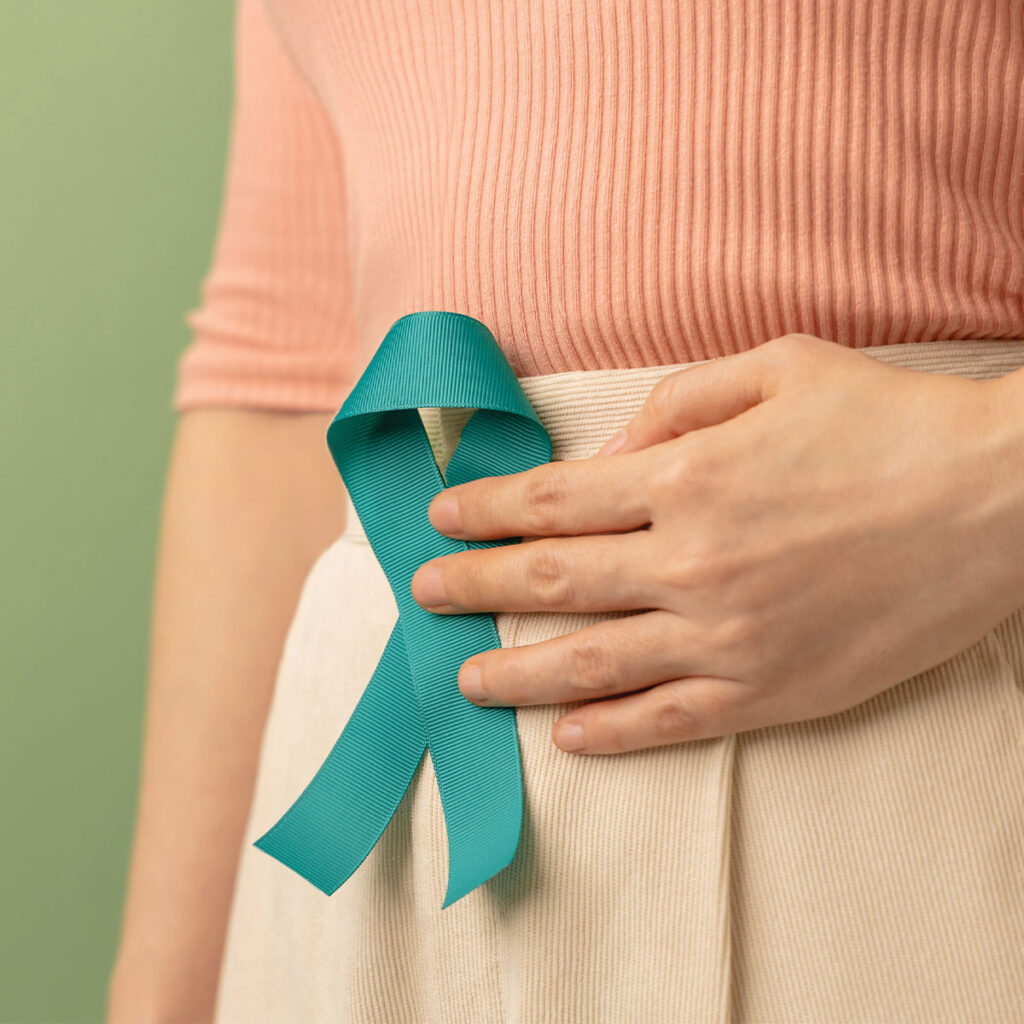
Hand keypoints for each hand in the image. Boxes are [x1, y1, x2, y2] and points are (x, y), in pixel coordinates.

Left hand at [410, 334, 1023, 754]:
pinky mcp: (772, 689)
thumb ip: (677, 405)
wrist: (1000, 499)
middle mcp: (691, 562)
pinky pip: (671, 720)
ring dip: (516, 674)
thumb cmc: (888, 420)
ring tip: (465, 680)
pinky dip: (612, 732)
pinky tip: (566, 736)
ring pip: (591, 663)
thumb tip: (609, 450)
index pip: (552, 500)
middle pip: (551, 582)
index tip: (443, 519)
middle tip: (422, 595)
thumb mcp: (777, 368)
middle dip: (473, 587)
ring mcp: (728, 635)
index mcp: (685, 477)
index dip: (487, 510)